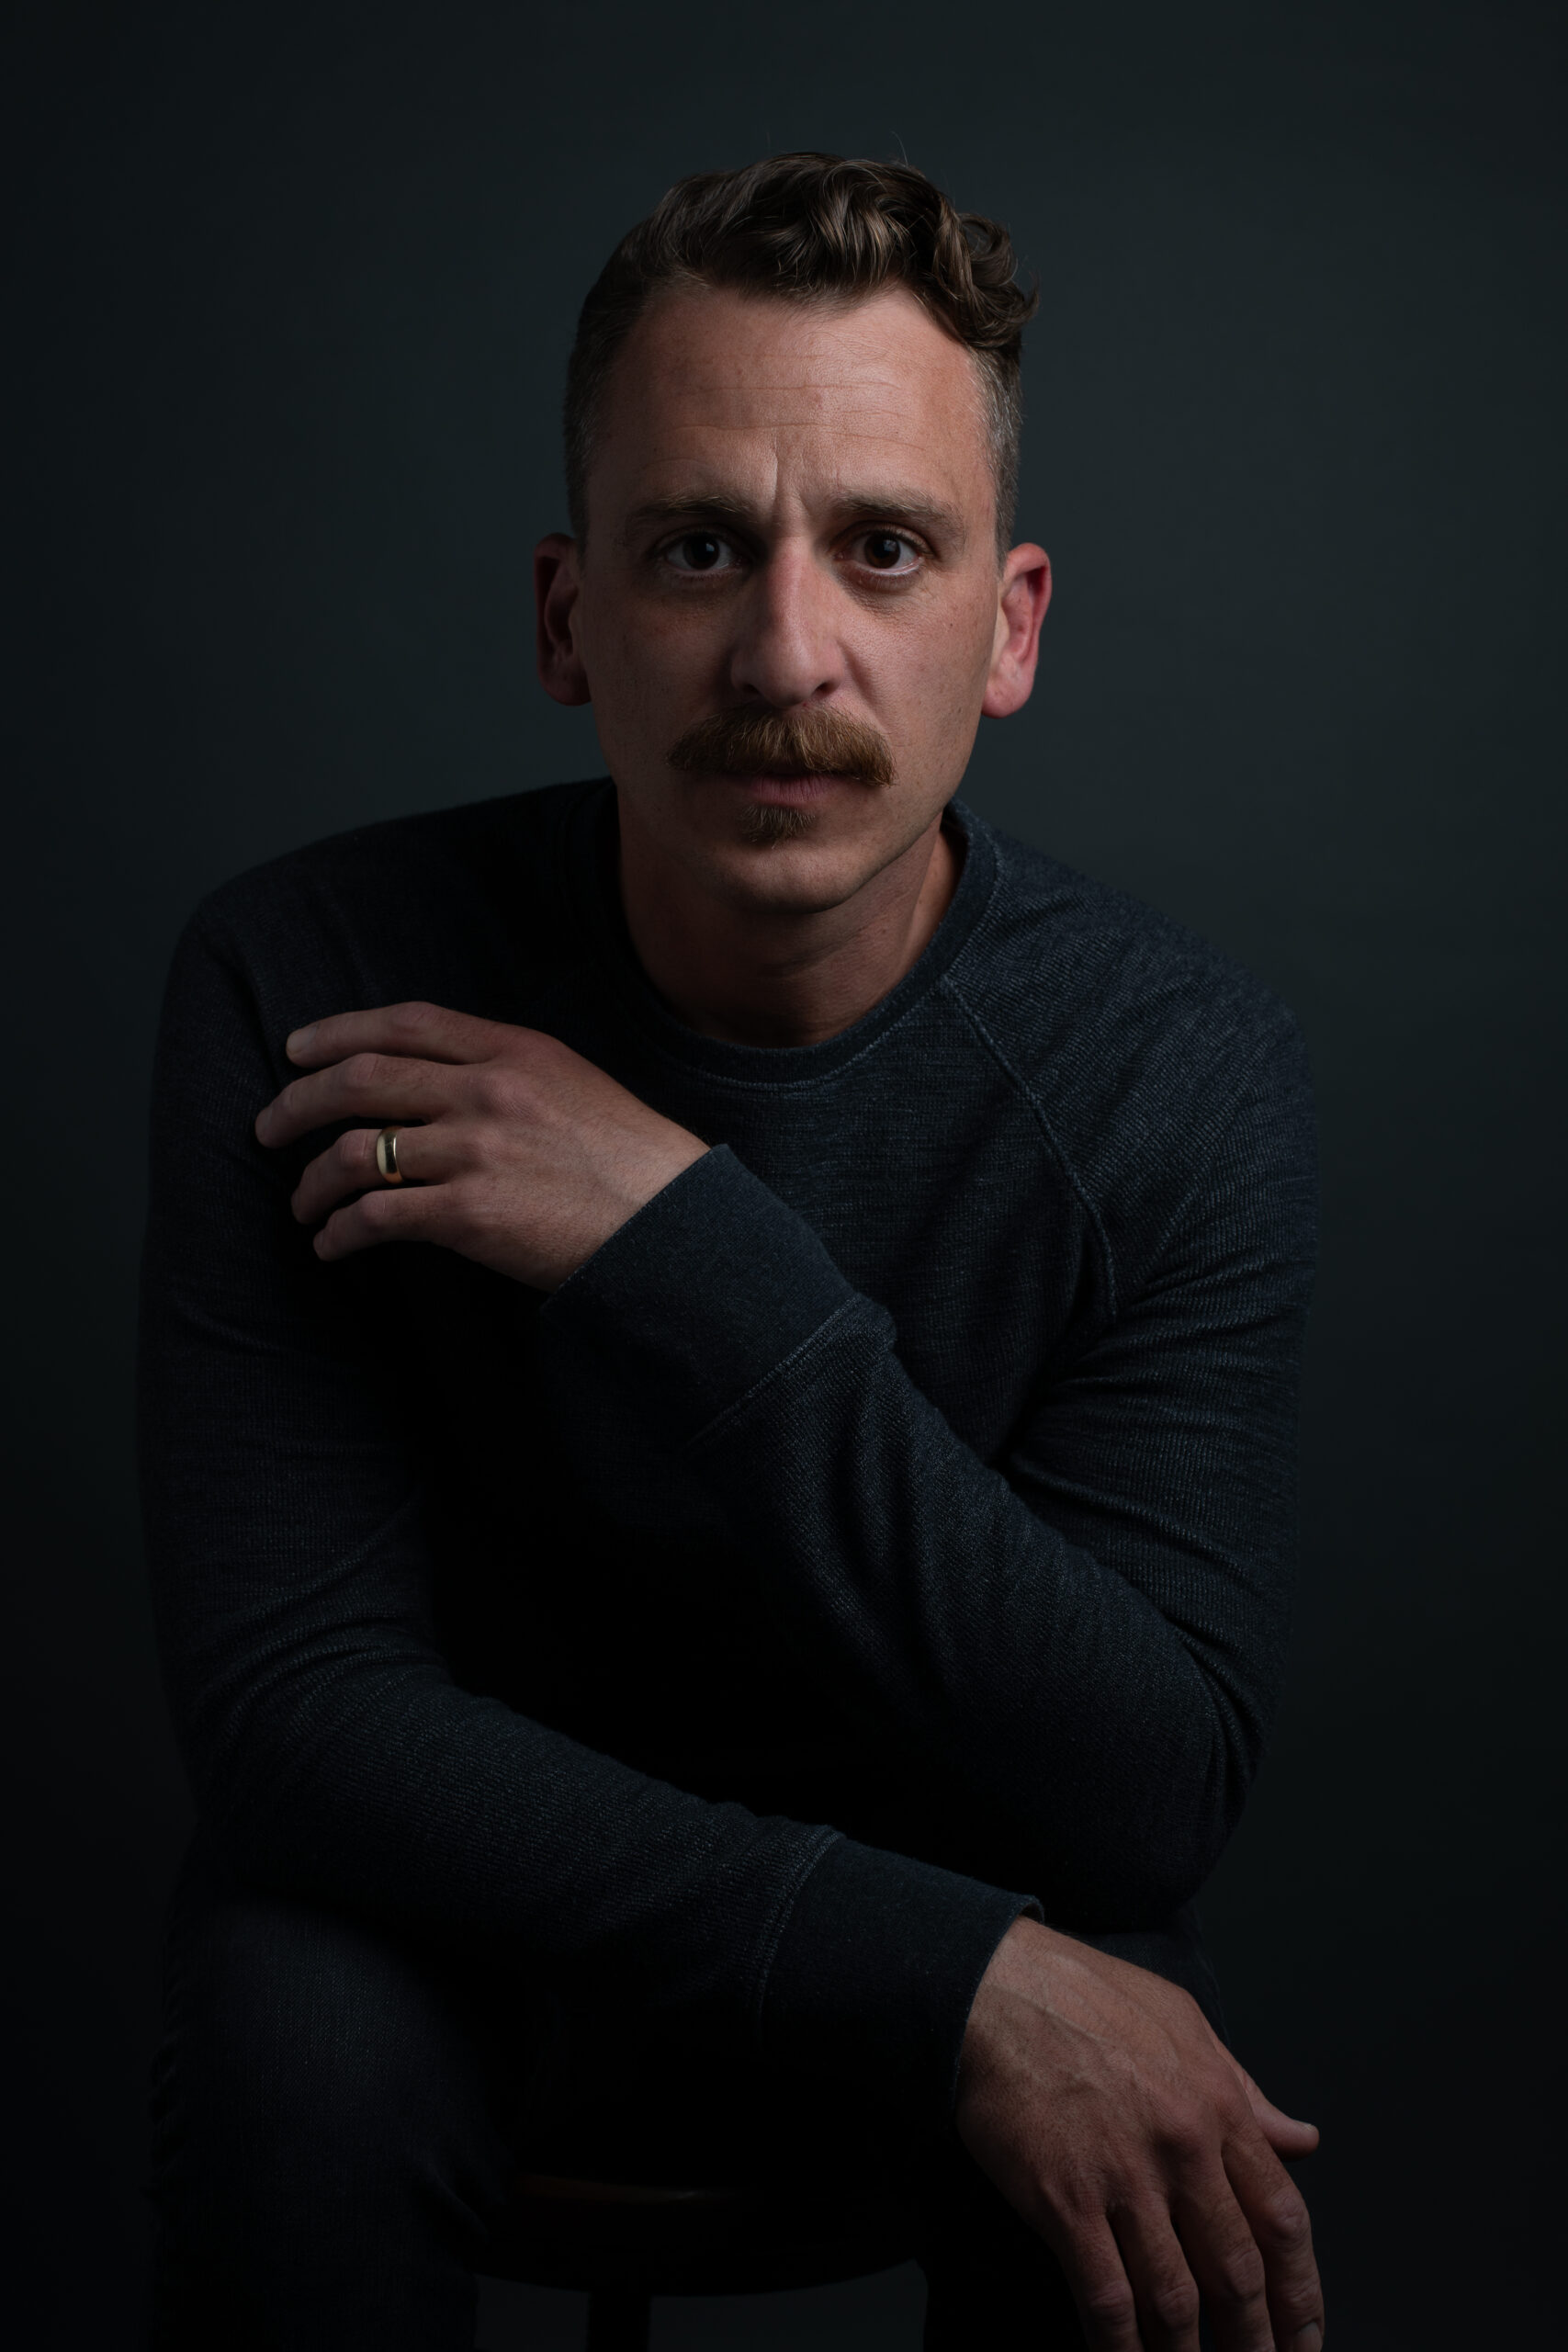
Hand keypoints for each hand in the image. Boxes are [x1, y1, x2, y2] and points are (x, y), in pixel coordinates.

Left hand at [253, 1001, 708, 1290]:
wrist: (669, 1224)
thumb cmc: (630, 1162)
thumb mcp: (573, 1085)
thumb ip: (506, 1071)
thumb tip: (435, 1082)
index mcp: (514, 1050)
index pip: (405, 1024)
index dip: (339, 1032)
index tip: (299, 1050)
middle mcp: (487, 1091)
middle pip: (360, 1080)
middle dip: (297, 1102)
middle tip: (268, 1126)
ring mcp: (474, 1151)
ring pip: (353, 1153)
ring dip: (311, 1182)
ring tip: (302, 1203)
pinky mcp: (469, 1215)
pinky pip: (375, 1217)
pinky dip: (340, 1232)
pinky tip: (332, 1245)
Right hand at [957, 1918, 1322, 2351]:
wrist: (993, 1989)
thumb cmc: (1085, 1996)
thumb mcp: (1183, 2023)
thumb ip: (1244, 2091)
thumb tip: (1301, 2140)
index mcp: (1218, 2104)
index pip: (1282, 2219)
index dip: (1301, 2292)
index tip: (1304, 2333)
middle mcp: (1182, 2147)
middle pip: (1238, 2274)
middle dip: (1256, 2342)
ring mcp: (1123, 2179)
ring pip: (1177, 2300)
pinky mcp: (1064, 2201)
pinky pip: (1107, 2297)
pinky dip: (1122, 2347)